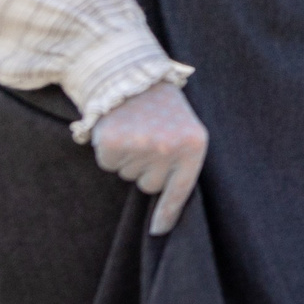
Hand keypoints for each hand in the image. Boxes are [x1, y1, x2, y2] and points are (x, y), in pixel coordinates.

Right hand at [82, 81, 208, 234]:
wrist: (129, 72)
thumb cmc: (159, 104)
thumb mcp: (184, 128)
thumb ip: (181, 160)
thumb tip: (167, 205)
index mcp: (194, 146)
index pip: (180, 191)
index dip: (167, 214)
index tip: (158, 232)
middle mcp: (169, 150)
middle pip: (150, 185)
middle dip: (145, 167)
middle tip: (146, 136)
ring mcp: (142, 148)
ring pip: (128, 175)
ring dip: (128, 157)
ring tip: (133, 128)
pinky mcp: (114, 145)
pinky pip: (109, 165)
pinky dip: (109, 151)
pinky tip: (117, 128)